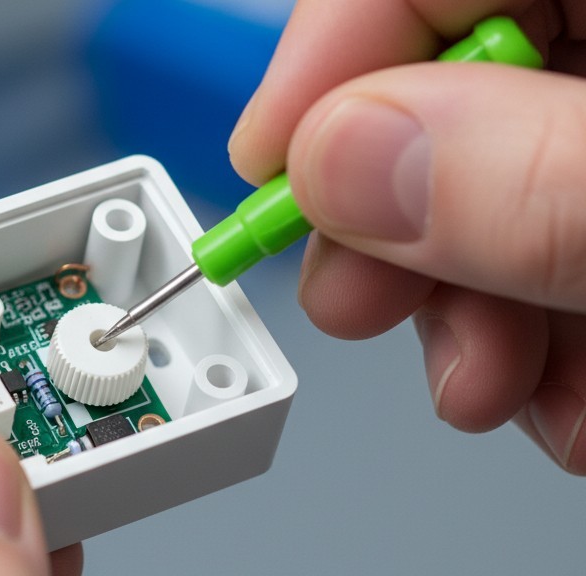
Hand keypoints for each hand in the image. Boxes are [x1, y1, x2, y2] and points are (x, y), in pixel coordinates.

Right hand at [229, 1, 585, 473]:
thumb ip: (520, 182)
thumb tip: (342, 165)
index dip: (323, 67)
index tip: (265, 172)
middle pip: (441, 89)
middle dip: (388, 222)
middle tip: (359, 302)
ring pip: (483, 189)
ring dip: (458, 309)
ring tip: (488, 384)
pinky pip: (542, 250)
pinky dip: (529, 335)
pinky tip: (555, 388)